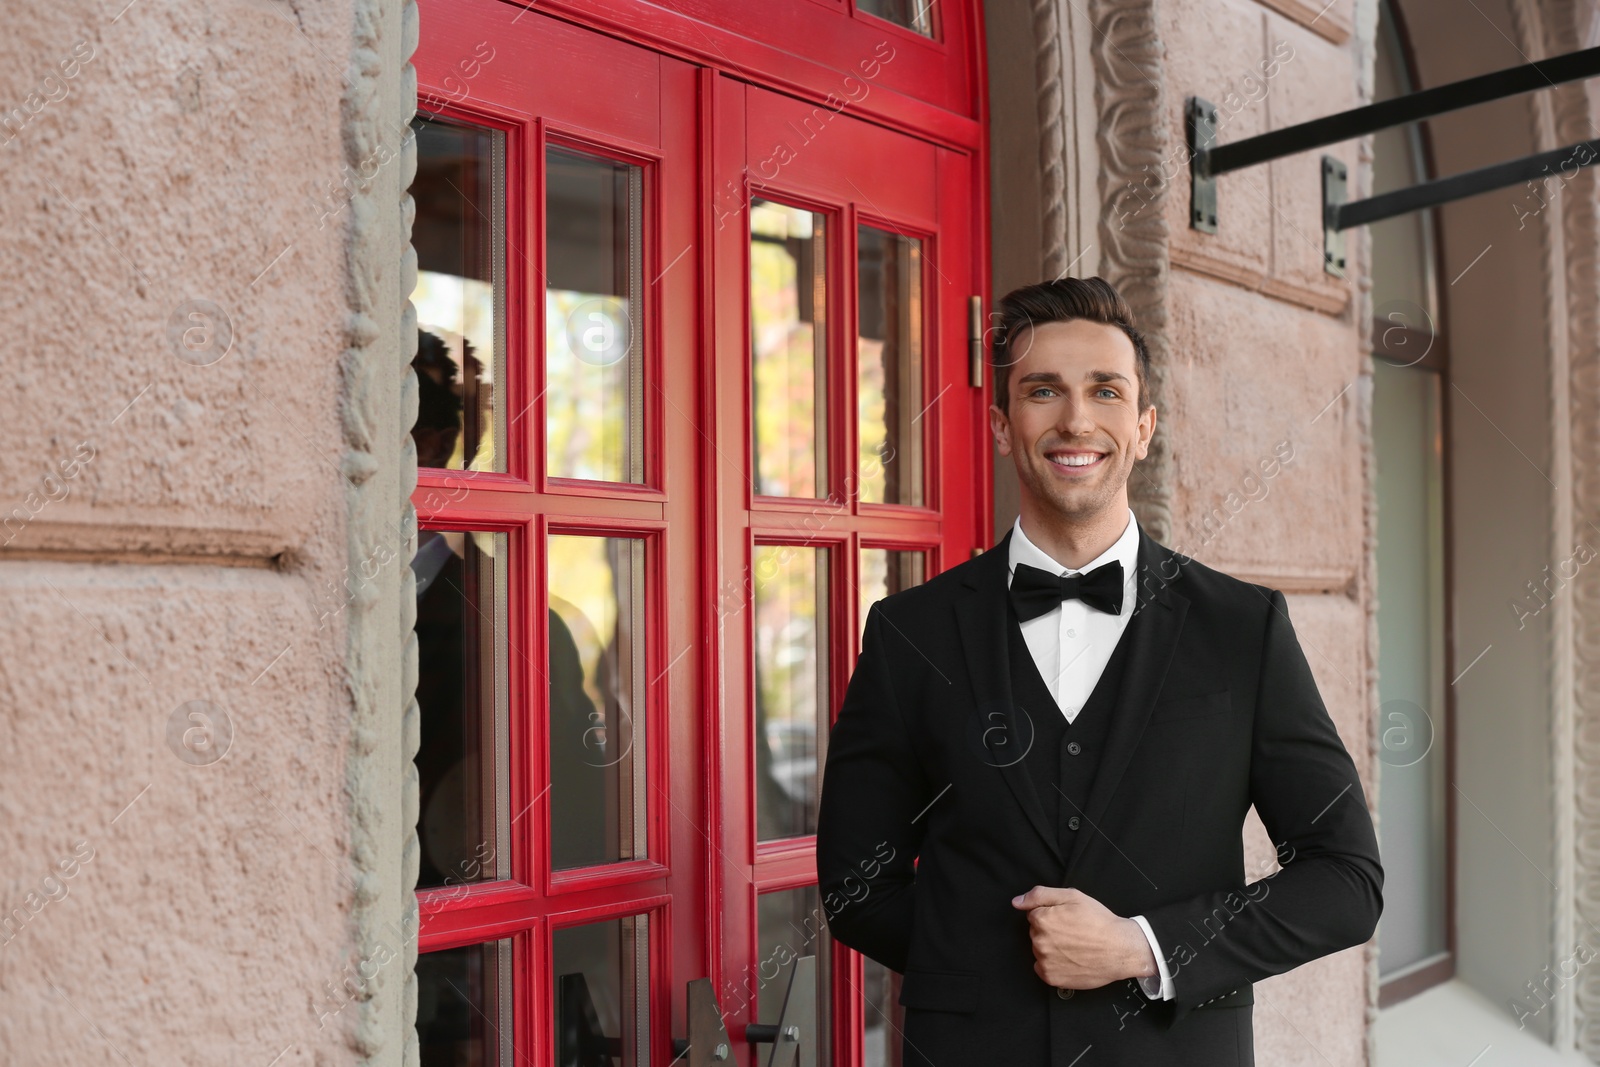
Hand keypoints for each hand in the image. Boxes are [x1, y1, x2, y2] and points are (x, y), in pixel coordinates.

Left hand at [1011, 886, 1156, 989]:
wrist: (1120, 949)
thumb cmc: (1098, 921)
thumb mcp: (1072, 896)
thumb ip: (1039, 895)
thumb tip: (1016, 902)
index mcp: (1041, 919)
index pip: (1035, 915)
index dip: (1052, 916)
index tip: (1067, 919)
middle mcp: (1039, 941)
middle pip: (1036, 933)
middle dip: (1050, 931)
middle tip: (1073, 932)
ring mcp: (1044, 961)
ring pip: (1040, 950)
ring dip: (1051, 948)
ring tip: (1074, 947)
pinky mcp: (1051, 978)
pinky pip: (1042, 968)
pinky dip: (1053, 965)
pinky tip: (1069, 959)